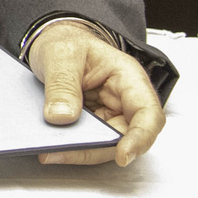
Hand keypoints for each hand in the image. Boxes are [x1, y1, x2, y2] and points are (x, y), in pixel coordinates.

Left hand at [27, 21, 164, 165]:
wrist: (53, 42)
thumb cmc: (66, 43)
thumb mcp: (60, 55)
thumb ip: (62, 84)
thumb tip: (62, 117)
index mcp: (129, 78)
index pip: (148, 113)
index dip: (140, 138)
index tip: (122, 155)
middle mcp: (125, 100)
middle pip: (125, 136)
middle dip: (96, 149)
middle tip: (62, 153)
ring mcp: (110, 114)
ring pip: (106, 144)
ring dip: (81, 151)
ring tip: (50, 152)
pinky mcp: (94, 124)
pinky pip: (88, 141)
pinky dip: (71, 147)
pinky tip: (50, 147)